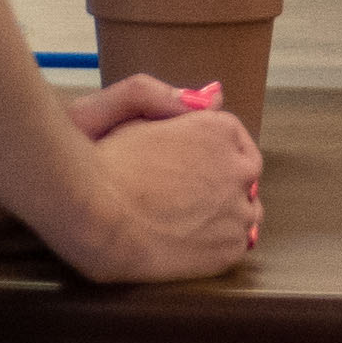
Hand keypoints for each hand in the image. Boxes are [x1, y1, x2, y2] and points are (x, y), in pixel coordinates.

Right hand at [38, 79, 260, 284]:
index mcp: (218, 127)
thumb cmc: (105, 160)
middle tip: (185, 194)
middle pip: (245, 173)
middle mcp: (238, 166)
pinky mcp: (229, 247)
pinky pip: (239, 242)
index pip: (234, 137)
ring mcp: (238, 209)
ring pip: (247, 209)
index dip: (210, 152)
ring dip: (225, 212)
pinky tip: (190, 241)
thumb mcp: (130, 109)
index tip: (190, 165)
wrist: (94, 215)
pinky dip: (221, 241)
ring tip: (186, 219)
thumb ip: (173, 99)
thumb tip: (214, 95)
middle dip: (222, 181)